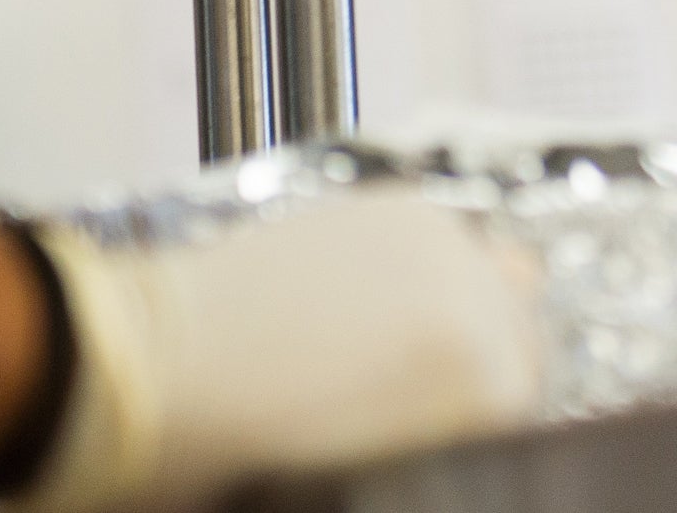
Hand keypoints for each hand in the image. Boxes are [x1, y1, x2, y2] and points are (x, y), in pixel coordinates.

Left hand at [25, 190, 544, 511]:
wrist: (150, 370)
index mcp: (488, 393)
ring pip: (498, 277)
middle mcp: (485, 311)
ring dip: (462, 304)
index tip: (443, 429)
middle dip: (481, 360)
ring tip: (394, 338)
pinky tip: (364, 295)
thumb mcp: (364, 469)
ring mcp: (447, 249)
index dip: (479, 420)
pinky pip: (446, 238)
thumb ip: (431, 429)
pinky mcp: (400, 206)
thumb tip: (450, 412)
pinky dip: (420, 264)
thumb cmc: (240, 446)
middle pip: (525, 336)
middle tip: (414, 392)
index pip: (526, 402)